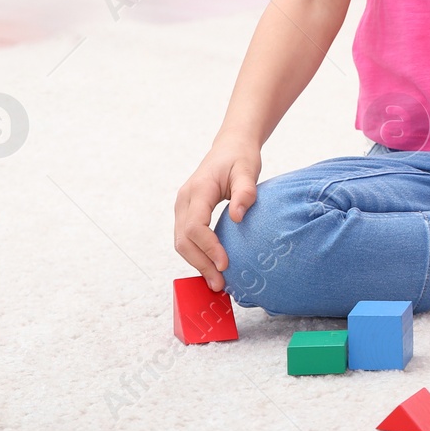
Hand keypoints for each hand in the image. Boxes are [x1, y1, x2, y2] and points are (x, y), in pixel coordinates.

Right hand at [174, 134, 261, 292]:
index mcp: (198, 190)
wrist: (230, 146)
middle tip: (220, 284)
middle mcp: (184, 200)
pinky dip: (197, 255)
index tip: (226, 264)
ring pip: (182, 242)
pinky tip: (213, 268)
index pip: (196, 226)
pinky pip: (187, 239)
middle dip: (200, 264)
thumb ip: (244, 192)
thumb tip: (237, 217)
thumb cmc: (240, 157)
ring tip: (217, 282)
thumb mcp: (247, 169)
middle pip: (183, 240)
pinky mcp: (187, 213)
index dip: (208, 248)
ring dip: (197, 263)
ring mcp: (183, 207)